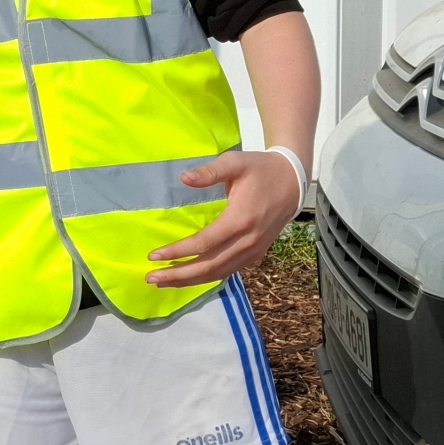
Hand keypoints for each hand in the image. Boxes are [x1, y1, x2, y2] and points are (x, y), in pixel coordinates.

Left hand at [145, 149, 301, 287]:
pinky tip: (189, 278)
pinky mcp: (256, 255)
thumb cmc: (260, 169)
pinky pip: (229, 271)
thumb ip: (210, 171)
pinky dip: (207, 277)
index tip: (154, 255)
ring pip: (219, 273)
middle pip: (209, 266)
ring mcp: (254, 251)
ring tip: (163, 281)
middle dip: (178, 275)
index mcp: (240, 219)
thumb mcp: (235, 162)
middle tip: (151, 278)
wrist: (293, 182)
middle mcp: (247, 241)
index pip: (204, 243)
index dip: (178, 251)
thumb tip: (184, 178)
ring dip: (190, 280)